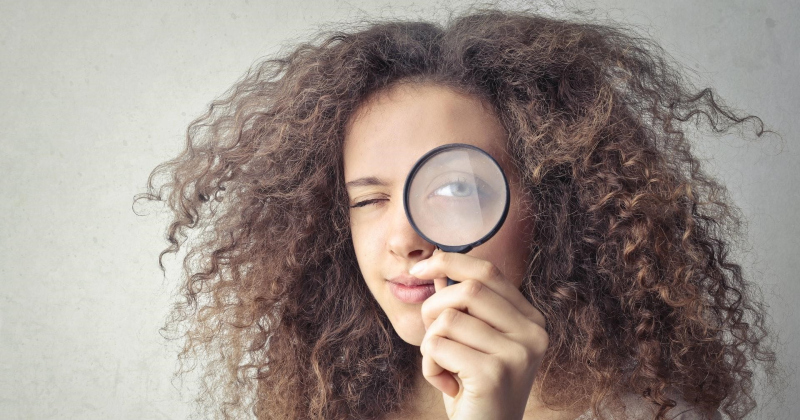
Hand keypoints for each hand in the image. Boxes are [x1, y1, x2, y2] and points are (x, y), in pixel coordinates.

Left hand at [412, 251, 547, 419]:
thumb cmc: (475, 391)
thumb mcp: (471, 343)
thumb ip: (460, 306)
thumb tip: (436, 266)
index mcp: (531, 321)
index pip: (488, 272)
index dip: (450, 262)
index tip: (420, 267)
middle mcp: (533, 333)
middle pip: (467, 290)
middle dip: (433, 309)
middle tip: (432, 338)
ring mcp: (517, 354)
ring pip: (447, 319)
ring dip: (430, 344)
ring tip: (445, 368)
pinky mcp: (493, 374)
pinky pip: (437, 346)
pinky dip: (429, 366)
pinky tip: (446, 385)